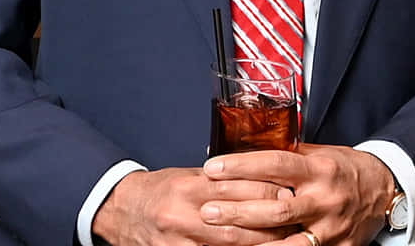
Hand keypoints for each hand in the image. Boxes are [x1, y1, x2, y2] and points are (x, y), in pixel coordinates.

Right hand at [92, 167, 287, 245]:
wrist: (121, 209)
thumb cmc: (162, 189)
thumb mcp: (190, 175)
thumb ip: (224, 179)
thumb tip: (268, 180)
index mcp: (190, 186)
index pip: (239, 187)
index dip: (269, 191)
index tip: (290, 192)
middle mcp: (183, 214)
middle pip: (238, 220)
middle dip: (270, 222)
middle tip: (293, 220)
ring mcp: (177, 241)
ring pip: (228, 245)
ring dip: (259, 243)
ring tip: (282, 239)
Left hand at [200, 145, 395, 244]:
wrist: (386, 189)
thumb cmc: (346, 169)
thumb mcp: (321, 153)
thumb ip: (287, 156)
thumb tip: (242, 150)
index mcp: (320, 169)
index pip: (275, 164)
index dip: (241, 166)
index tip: (212, 167)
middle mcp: (325, 199)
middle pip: (276, 209)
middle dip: (238, 210)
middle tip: (207, 209)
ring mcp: (331, 228)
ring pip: (286, 242)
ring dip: (249, 241)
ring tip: (219, 239)